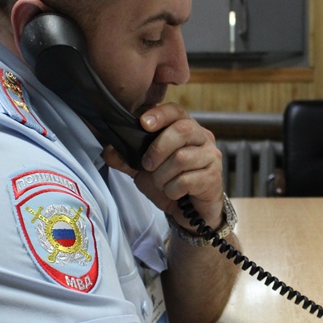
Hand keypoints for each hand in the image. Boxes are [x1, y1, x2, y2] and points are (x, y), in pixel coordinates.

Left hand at [103, 102, 225, 229]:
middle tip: (147, 165)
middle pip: (183, 130)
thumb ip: (126, 159)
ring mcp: (211, 157)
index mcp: (186, 129)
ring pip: (182, 158)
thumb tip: (108, 150)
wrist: (191, 211)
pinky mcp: (214, 177)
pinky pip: (187, 180)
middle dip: (158, 149)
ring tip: (161, 183)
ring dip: (163, 175)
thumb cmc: (171, 183)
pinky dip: (172, 189)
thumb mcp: (143, 171)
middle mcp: (203, 138)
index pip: (177, 111)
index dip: (160, 114)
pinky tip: (174, 193)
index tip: (143, 124)